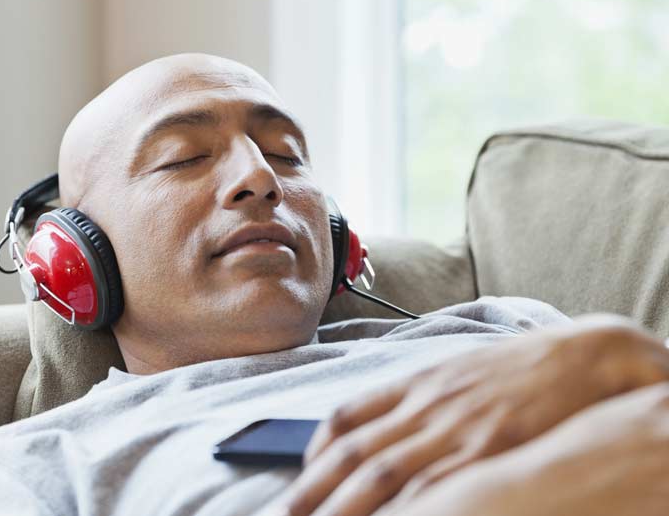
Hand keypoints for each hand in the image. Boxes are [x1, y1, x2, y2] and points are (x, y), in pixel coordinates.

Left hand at [274, 317, 668, 515]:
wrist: (576, 359)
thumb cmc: (512, 369)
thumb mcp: (451, 372)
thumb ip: (411, 399)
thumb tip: (372, 426)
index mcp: (413, 382)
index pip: (346, 417)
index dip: (315, 451)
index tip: (302, 476)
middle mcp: (424, 405)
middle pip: (354, 452)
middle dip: (312, 489)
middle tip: (282, 515)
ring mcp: (454, 429)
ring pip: (383, 473)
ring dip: (342, 505)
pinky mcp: (488, 450)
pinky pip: (434, 486)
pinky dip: (403, 507)